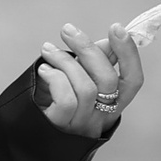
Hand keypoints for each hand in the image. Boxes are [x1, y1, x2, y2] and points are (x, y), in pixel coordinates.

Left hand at [37, 18, 145, 138]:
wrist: (28, 131)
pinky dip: (55, 78)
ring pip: (86, 88)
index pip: (133, 80)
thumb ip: (94, 63)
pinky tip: (44, 71)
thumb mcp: (77, 80)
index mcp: (112, 104)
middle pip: (108, 80)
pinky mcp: (61, 127)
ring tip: (48, 50)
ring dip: (64, 61)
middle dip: (88, 49)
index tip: (117, 28)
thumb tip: (108, 40)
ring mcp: (82, 125)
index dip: (129, 54)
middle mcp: (102, 117)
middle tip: (68, 30)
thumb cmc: (55, 101)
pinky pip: (67, 99)